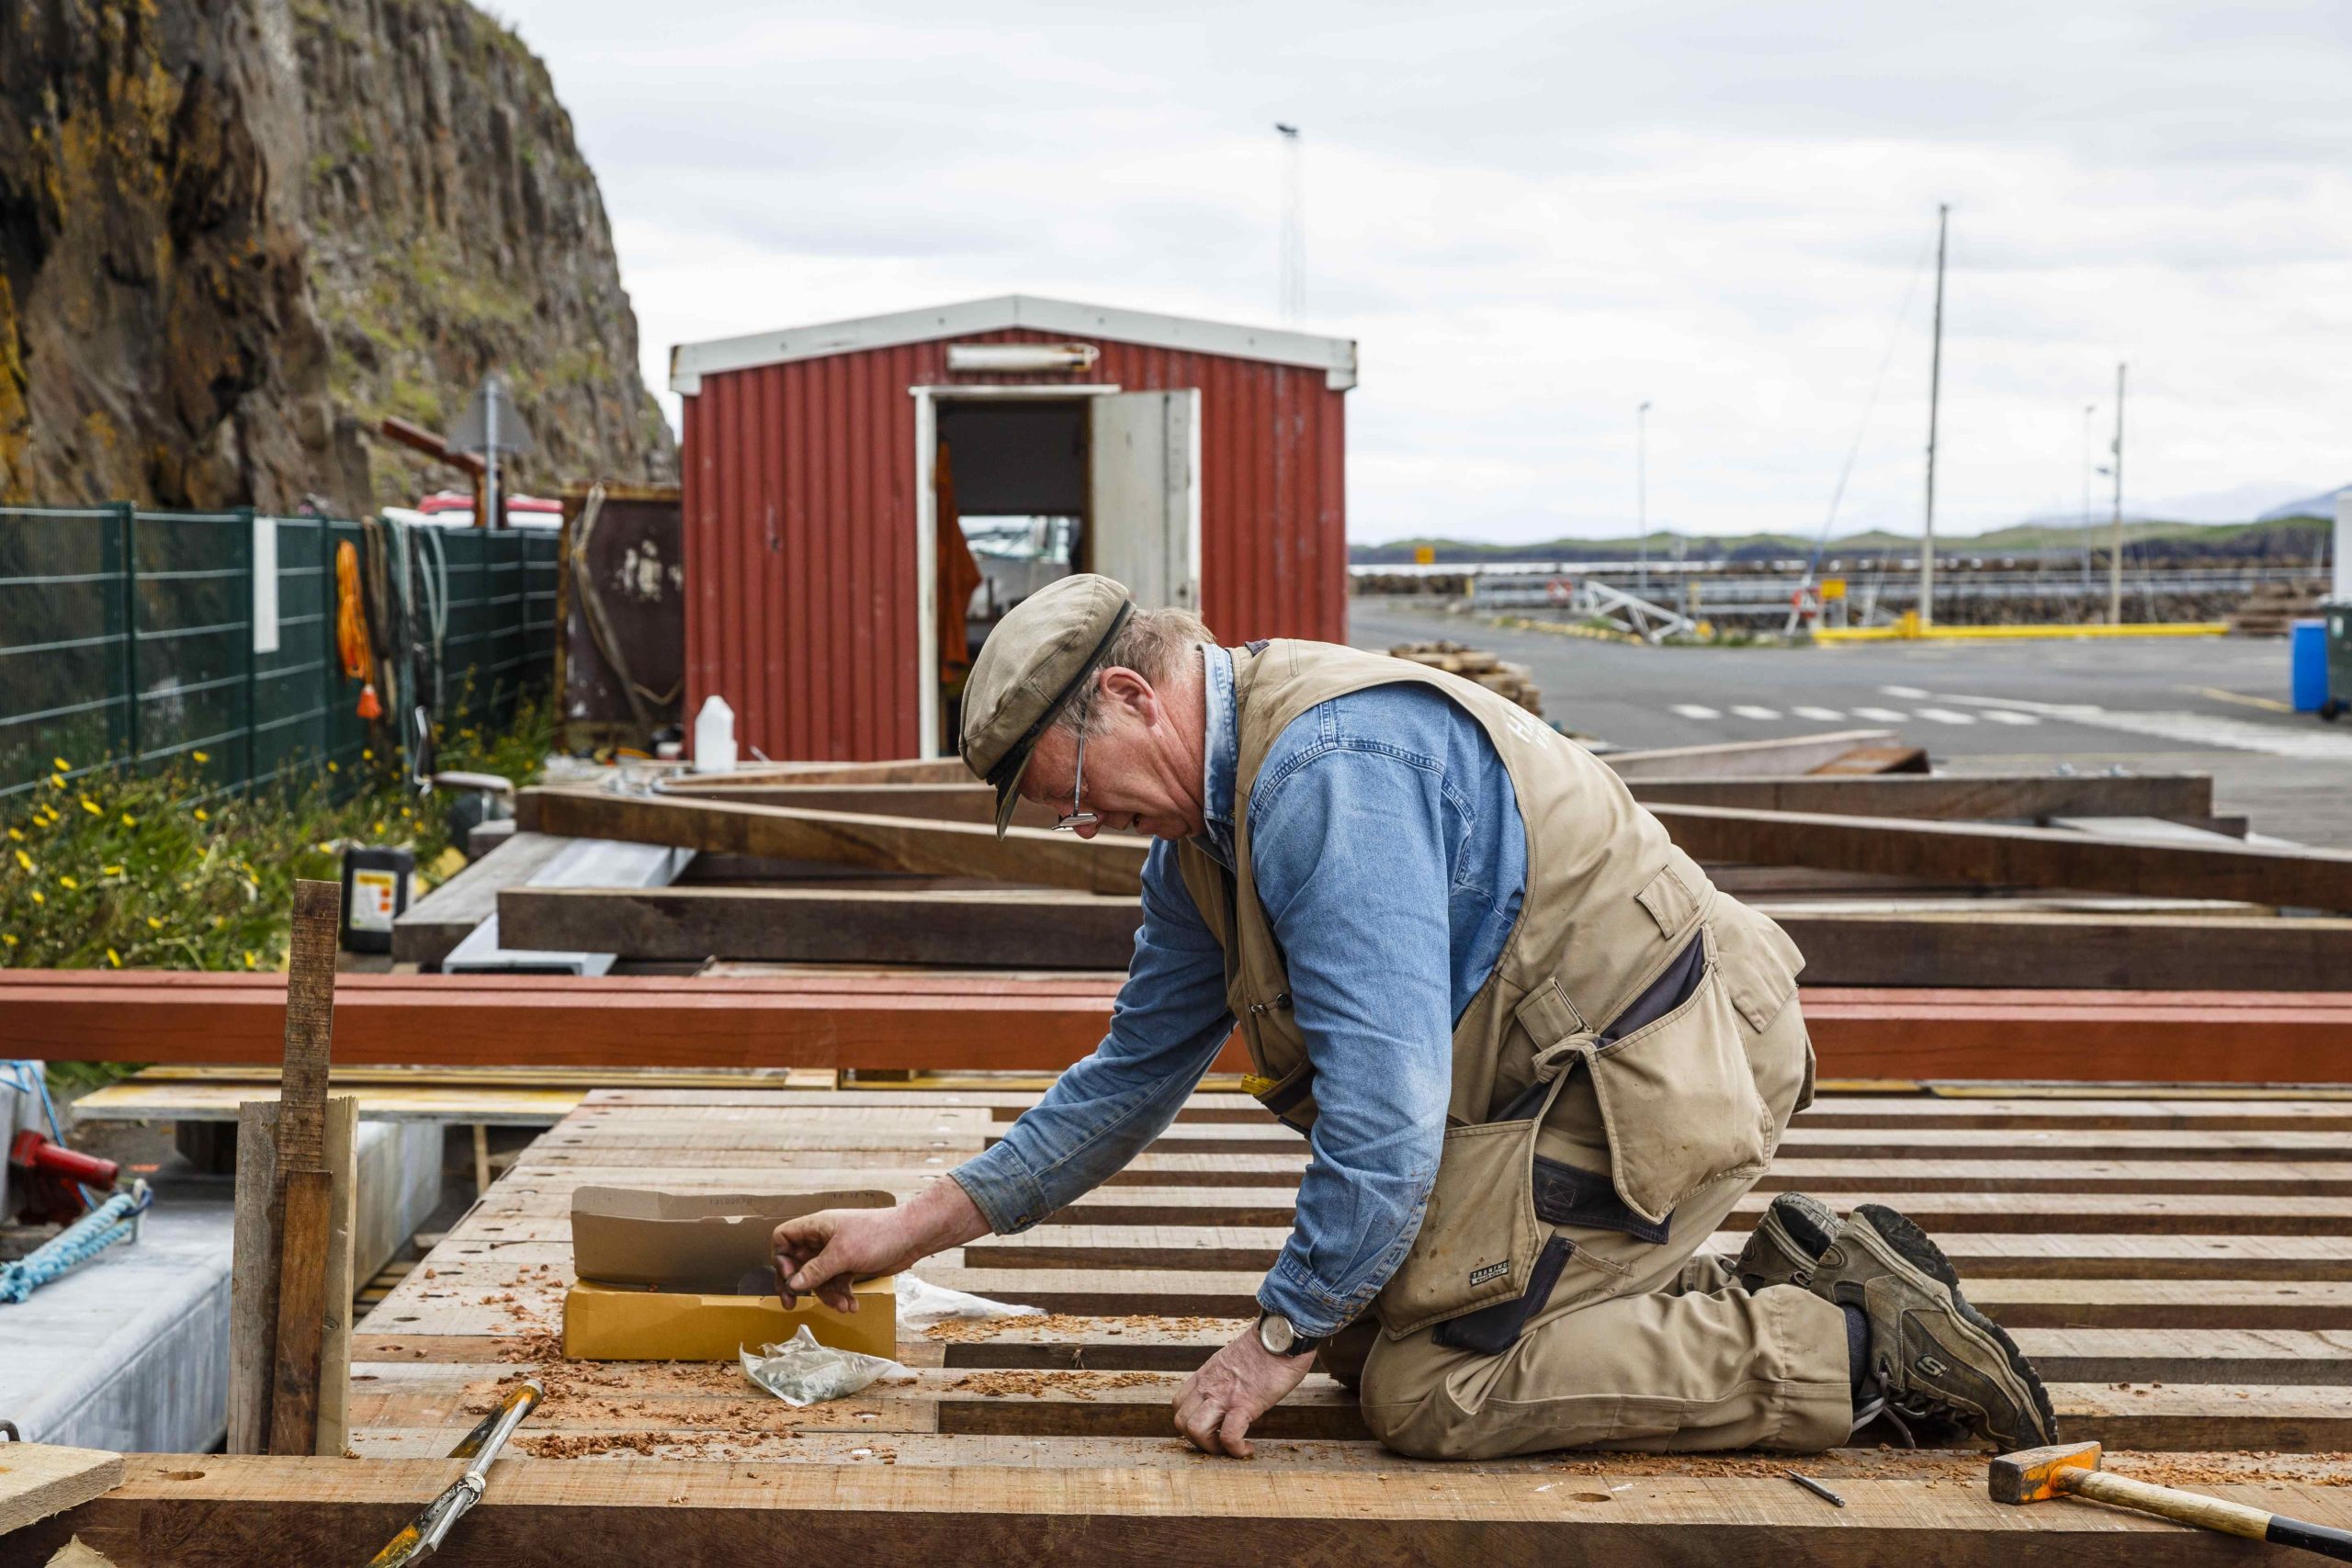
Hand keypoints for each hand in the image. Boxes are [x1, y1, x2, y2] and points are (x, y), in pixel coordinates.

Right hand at [772, 1177, 989, 1310]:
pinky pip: (836, 1284)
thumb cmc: (878, 1235)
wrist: (912, 1237)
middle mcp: (823, 1240)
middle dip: (798, 1285)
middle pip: (797, 1263)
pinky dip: (841, 1295)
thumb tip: (793, 1284)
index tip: (791, 1276)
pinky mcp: (850, 1266)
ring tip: (842, 1306)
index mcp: (816, 1227)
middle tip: (791, 1304)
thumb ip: (816, 1271)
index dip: (781, 1258)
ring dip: (827, 1295)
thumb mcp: (843, 1254)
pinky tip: (852, 1306)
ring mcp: (837, 1254)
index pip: (783, 1238)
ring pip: (818, 1278)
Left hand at [1172, 1324, 1312, 1457]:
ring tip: (1231, 1448)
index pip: (1179, 1404)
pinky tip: (1248, 1449)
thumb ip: (1227, 1375)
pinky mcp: (1245, 1404)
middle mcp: (1209, 1386)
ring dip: (1212, 1448)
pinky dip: (1236, 1450)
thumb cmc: (1267, 1345)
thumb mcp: (1234, 1359)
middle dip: (1197, 1440)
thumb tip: (1234, 1387)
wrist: (1282, 1334)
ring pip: (1196, 1431)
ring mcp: (1224, 1395)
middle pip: (1181, 1422)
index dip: (1190, 1422)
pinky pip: (1229, 1436)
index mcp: (1206, 1374)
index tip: (1210, 1428)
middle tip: (1220, 1442)